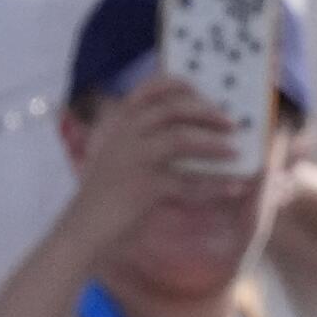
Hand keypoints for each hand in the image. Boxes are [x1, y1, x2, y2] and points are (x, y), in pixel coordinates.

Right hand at [63, 77, 247, 256]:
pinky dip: (215, 185)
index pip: (152, 88)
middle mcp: (124, 134)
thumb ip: (142, 139)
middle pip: (174, 108)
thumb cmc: (103, 195)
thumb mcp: (115, 156)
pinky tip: (233, 187)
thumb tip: (192, 132)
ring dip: (214, 143)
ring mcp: (133, 159)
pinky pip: (188, 182)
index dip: (184, 87)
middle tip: (231, 123)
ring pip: (182, 138)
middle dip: (208, 113)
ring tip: (235, 151)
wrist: (82, 229)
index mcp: (119, 122)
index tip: (207, 96)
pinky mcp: (144, 187)